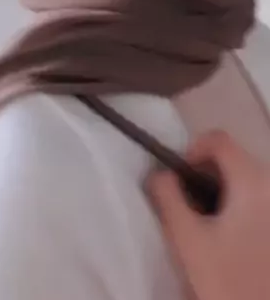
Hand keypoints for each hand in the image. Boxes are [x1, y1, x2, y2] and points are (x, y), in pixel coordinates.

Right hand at [149, 131, 269, 299]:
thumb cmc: (227, 279)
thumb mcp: (187, 238)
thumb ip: (167, 197)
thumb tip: (159, 174)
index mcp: (253, 181)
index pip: (217, 139)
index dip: (191, 151)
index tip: (178, 180)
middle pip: (232, 157)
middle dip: (204, 175)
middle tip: (188, 207)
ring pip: (245, 178)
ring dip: (220, 191)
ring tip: (207, 226)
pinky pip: (257, 197)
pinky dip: (238, 204)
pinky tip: (229, 237)